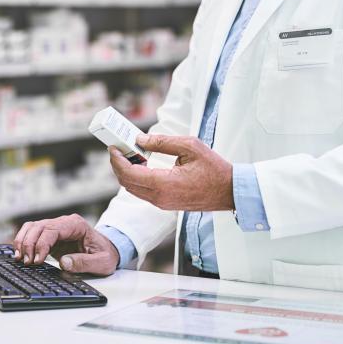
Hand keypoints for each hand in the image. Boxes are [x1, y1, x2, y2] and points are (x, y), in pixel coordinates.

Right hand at [12, 214, 119, 274]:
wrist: (108, 250)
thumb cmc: (106, 255)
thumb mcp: (102, 262)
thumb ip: (84, 263)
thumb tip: (64, 263)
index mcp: (76, 225)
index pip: (52, 230)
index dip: (41, 244)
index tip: (37, 260)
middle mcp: (64, 223)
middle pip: (38, 226)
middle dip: (29, 244)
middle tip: (26, 262)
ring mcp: (56, 228)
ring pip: (32, 227)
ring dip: (23, 241)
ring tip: (20, 259)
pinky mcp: (50, 236)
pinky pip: (32, 234)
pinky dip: (24, 242)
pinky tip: (20, 254)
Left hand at [110, 133, 234, 210]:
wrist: (229, 191)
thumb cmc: (213, 168)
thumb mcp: (190, 147)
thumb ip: (162, 142)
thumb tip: (140, 139)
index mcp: (163, 184)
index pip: (129, 174)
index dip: (117, 160)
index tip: (114, 147)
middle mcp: (160, 198)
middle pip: (127, 183)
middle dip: (118, 165)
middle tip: (119, 148)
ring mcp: (162, 203)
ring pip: (134, 189)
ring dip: (127, 172)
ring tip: (131, 153)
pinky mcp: (166, 204)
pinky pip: (144, 192)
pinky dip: (137, 178)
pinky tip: (142, 163)